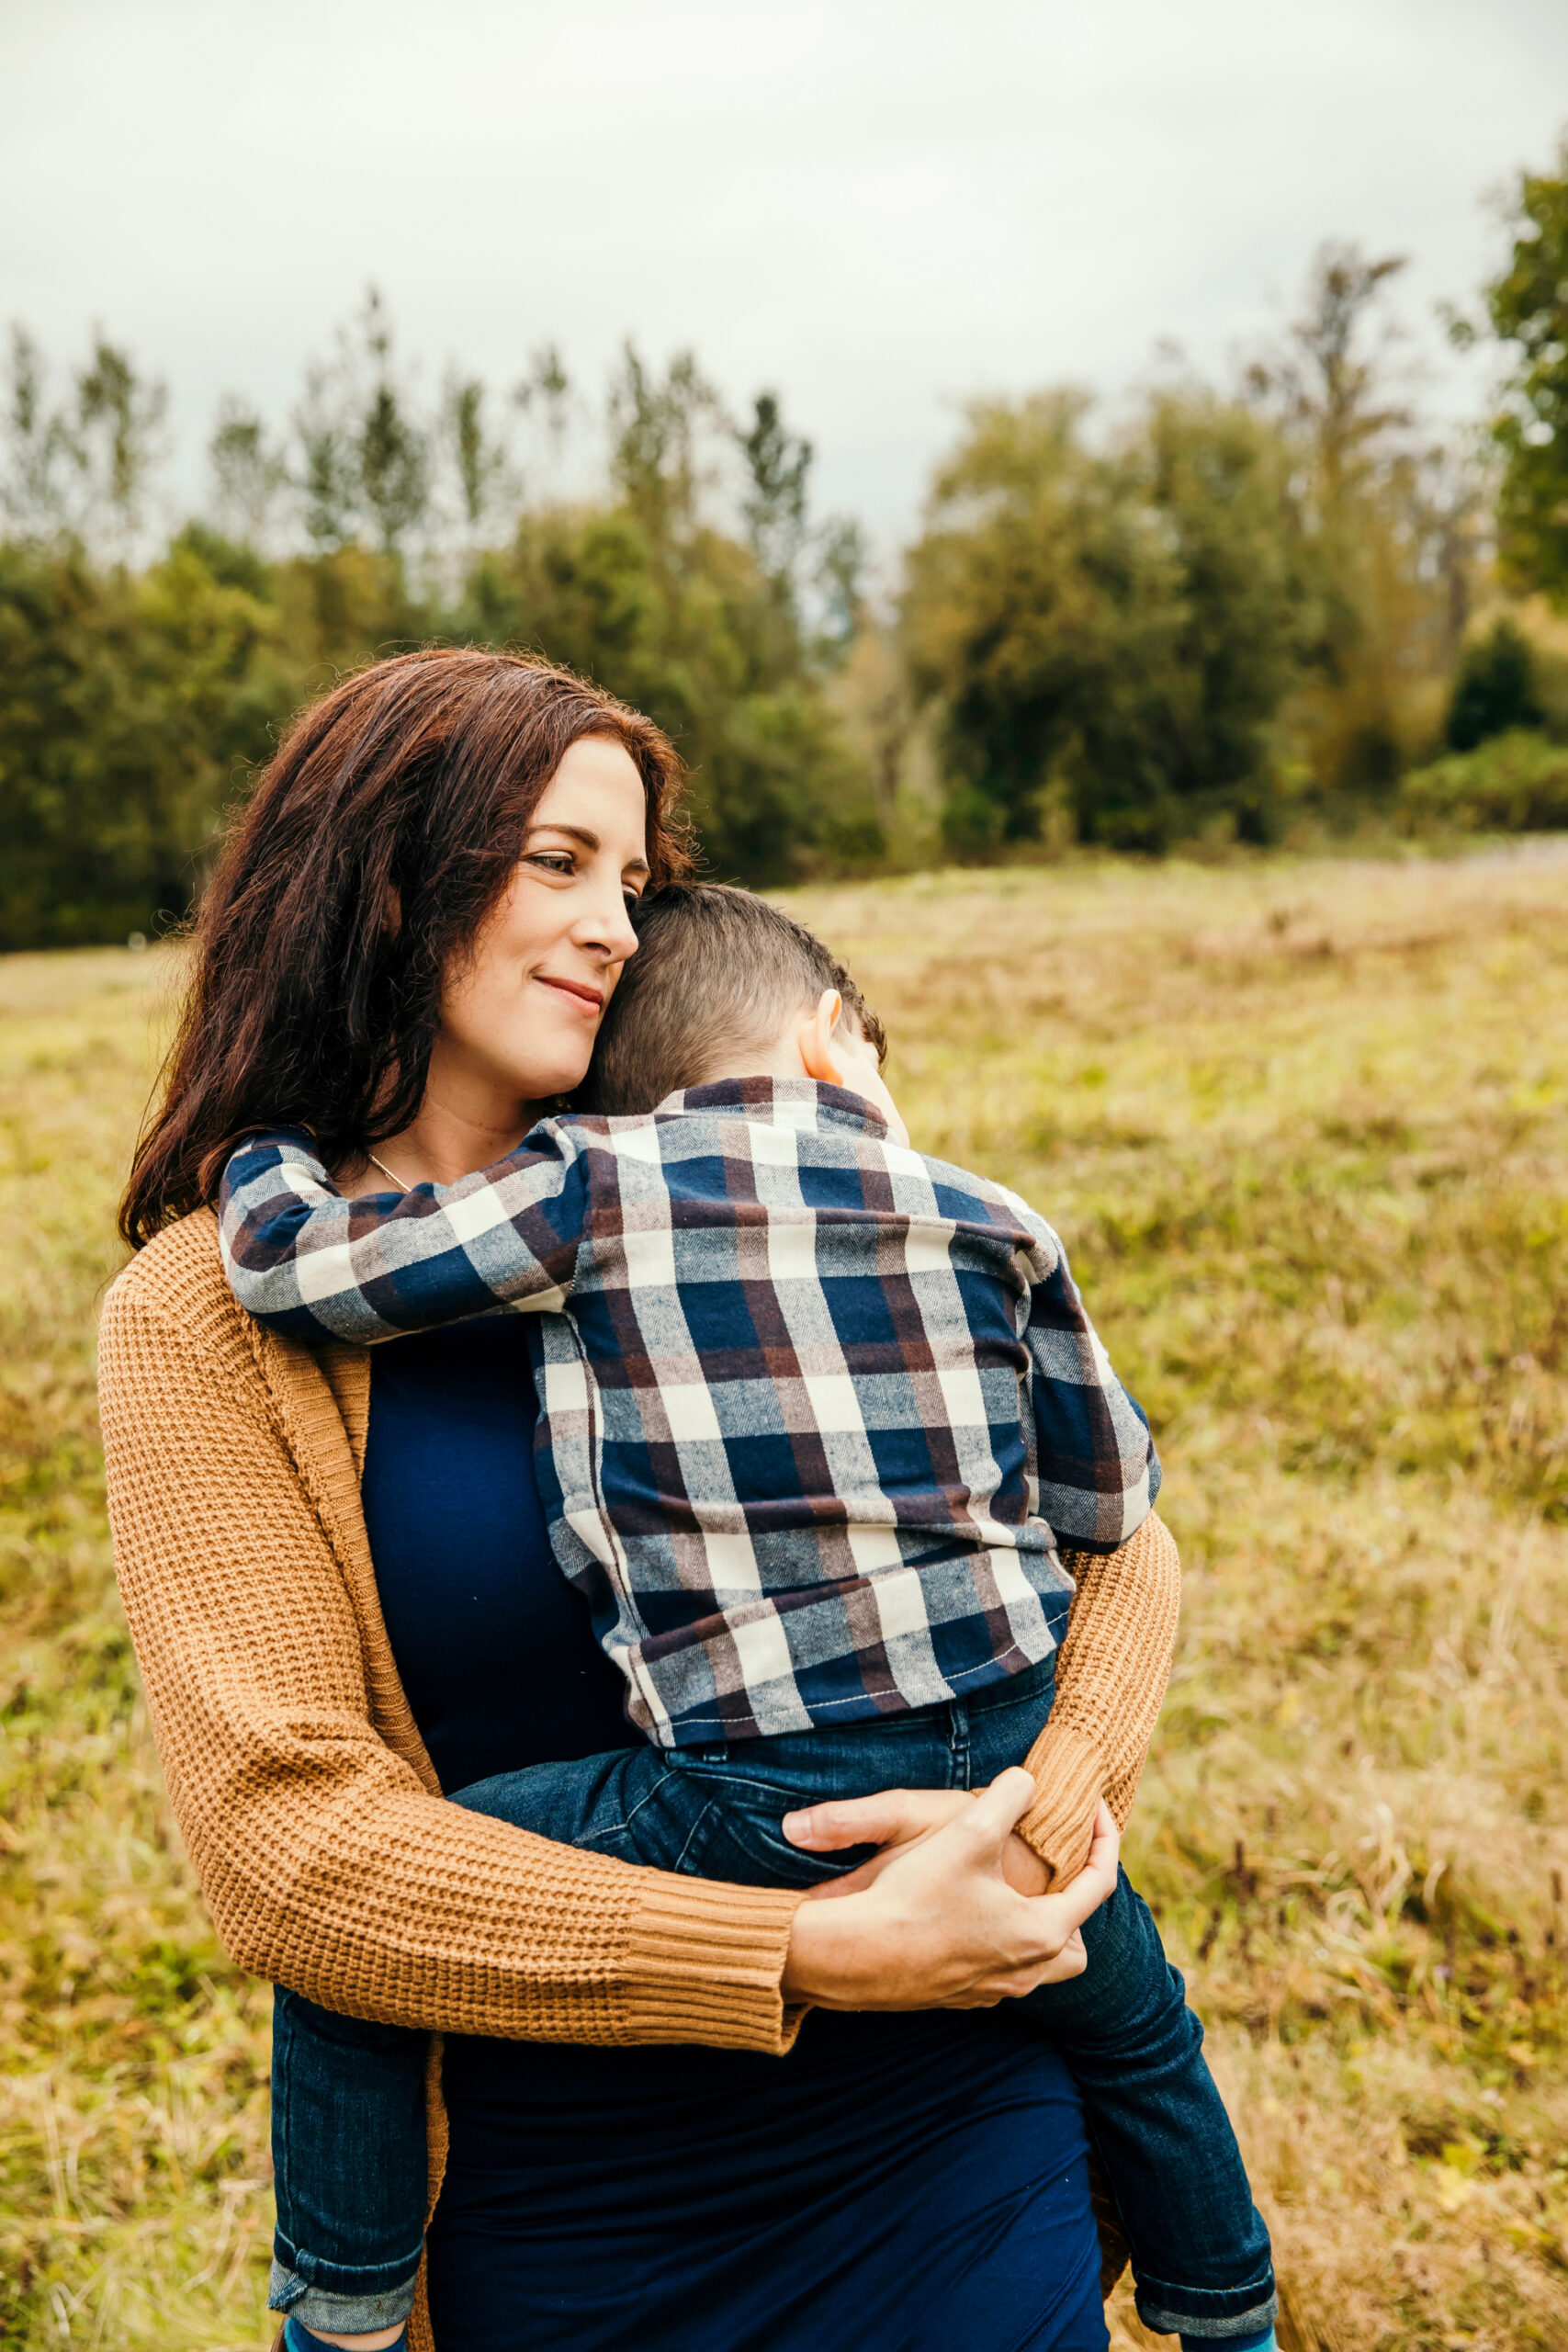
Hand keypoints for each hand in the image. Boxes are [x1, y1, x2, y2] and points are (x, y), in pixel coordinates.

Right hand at [779, 1773, 1117, 2011]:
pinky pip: (996, 1976)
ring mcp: (989, 1992)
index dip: (1105, 1838)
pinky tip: (966, 1917)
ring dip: (1034, 1930)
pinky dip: (997, 1946)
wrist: (851, 1955)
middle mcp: (1024, 1972)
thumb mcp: (969, 1829)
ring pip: (1036, 1967)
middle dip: (1073, 1907)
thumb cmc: (915, 1894)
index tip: (1095, 1806)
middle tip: (1053, 1873)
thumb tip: (1030, 1781)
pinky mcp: (954, 1998)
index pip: (1099, 1886)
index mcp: (1042, 1932)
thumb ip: (1011, 1795)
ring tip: (1011, 1894)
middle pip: (1075, 1946)